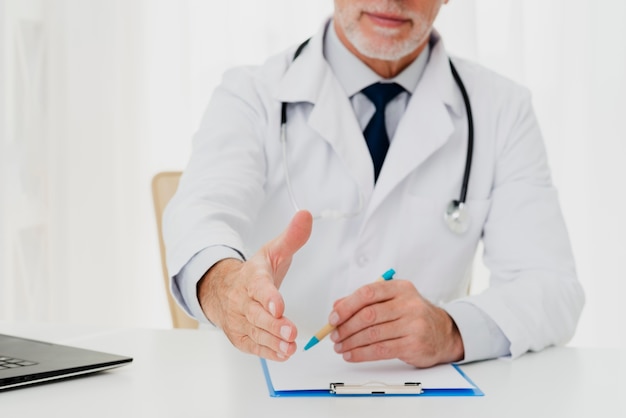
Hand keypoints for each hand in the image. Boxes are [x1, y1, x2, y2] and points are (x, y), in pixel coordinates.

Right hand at [197, 210, 312, 360]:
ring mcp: (240, 321)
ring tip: (290, 347)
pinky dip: (268, 352)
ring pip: (256, 333)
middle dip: (274, 325)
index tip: (279, 305)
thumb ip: (292, 237)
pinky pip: (254, 346)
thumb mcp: (273, 251)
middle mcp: (243, 301)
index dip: (269, 297)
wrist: (221, 290)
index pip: (259, 287)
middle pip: (257, 315)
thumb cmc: (253, 273)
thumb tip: (307, 215)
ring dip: (273, 342)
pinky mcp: (241, 337)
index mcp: (252, 278)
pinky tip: (283, 353)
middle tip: (290, 331)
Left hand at [329, 279, 463, 367]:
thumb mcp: (393, 300)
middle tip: (334, 335)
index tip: (333, 317)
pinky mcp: (413, 345)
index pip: (368, 293)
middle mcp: (408, 304)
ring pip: (373, 334)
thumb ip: (365, 301)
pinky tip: (351, 355)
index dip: (347, 306)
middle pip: (368, 315)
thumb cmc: (413, 315)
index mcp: (400, 288)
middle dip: (346, 327)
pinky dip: (361, 354)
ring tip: (340, 347)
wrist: (444, 333)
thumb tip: (337, 307)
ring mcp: (413, 325)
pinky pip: (381, 350)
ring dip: (351, 342)